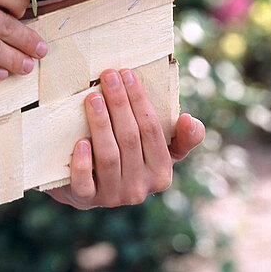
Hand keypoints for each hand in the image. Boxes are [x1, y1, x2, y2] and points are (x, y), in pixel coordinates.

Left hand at [47, 68, 205, 208]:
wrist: (88, 186)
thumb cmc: (128, 157)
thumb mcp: (158, 149)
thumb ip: (181, 136)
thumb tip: (191, 120)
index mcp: (161, 173)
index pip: (152, 131)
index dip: (139, 100)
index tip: (127, 72)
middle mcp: (140, 188)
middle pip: (130, 139)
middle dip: (119, 103)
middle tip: (107, 75)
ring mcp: (113, 196)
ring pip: (108, 156)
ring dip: (101, 124)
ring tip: (92, 97)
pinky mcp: (86, 199)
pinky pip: (85, 183)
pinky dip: (83, 162)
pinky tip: (80, 141)